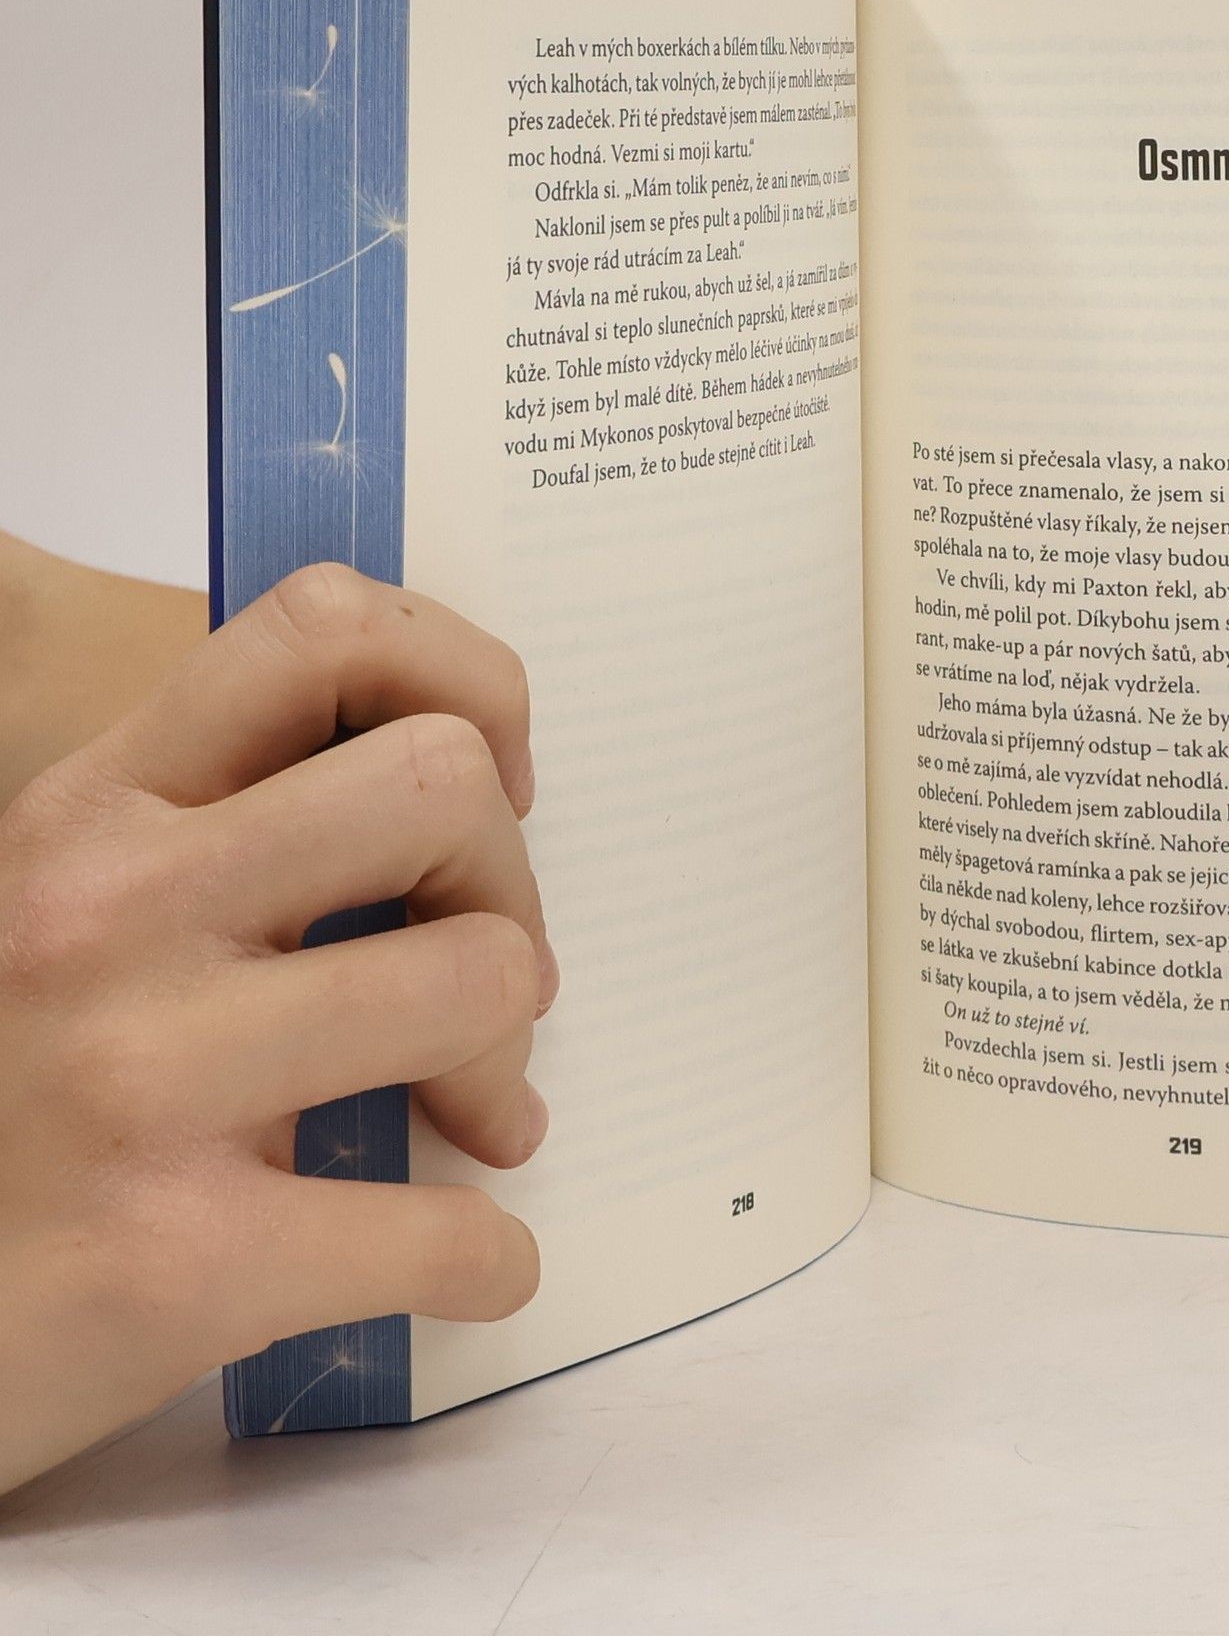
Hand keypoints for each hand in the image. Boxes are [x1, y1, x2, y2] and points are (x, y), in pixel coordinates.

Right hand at [0, 564, 556, 1493]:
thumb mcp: (53, 920)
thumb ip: (207, 848)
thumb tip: (439, 819)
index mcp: (88, 812)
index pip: (319, 632)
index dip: (463, 683)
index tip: (496, 782)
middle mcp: (103, 910)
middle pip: (440, 787)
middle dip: (505, 887)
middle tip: (486, 977)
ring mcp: (135, 1077)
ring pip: (478, 978)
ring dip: (504, 1067)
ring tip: (473, 1120)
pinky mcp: (171, 1262)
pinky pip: (444, 1230)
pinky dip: (487, 1260)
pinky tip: (464, 1266)